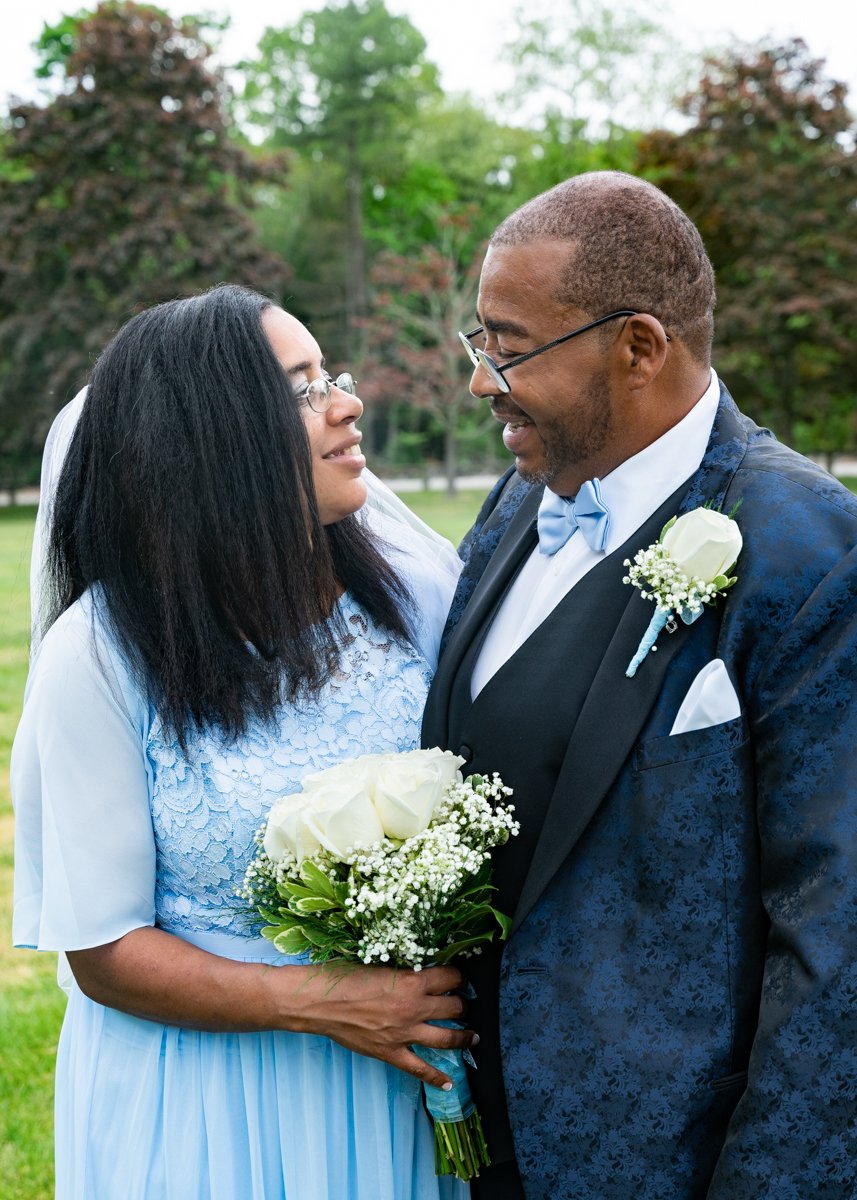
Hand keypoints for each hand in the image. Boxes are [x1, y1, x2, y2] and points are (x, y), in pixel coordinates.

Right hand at [283, 962, 473, 1087]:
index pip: (450, 978)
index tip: (460, 978)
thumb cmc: (344, 977)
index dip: (459, 977)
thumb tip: (419, 973)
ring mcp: (404, 1033)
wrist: (319, 1002)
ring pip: (446, 1038)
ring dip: (463, 1037)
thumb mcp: (380, 964)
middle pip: (454, 1007)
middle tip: (466, 1004)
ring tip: (473, 1037)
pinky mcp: (391, 1053)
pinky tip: (449, 1083)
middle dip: (464, 1004)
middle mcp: (414, 1007)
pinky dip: (436, 1077)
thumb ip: (403, 972)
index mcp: (412, 981)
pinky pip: (420, 1069)